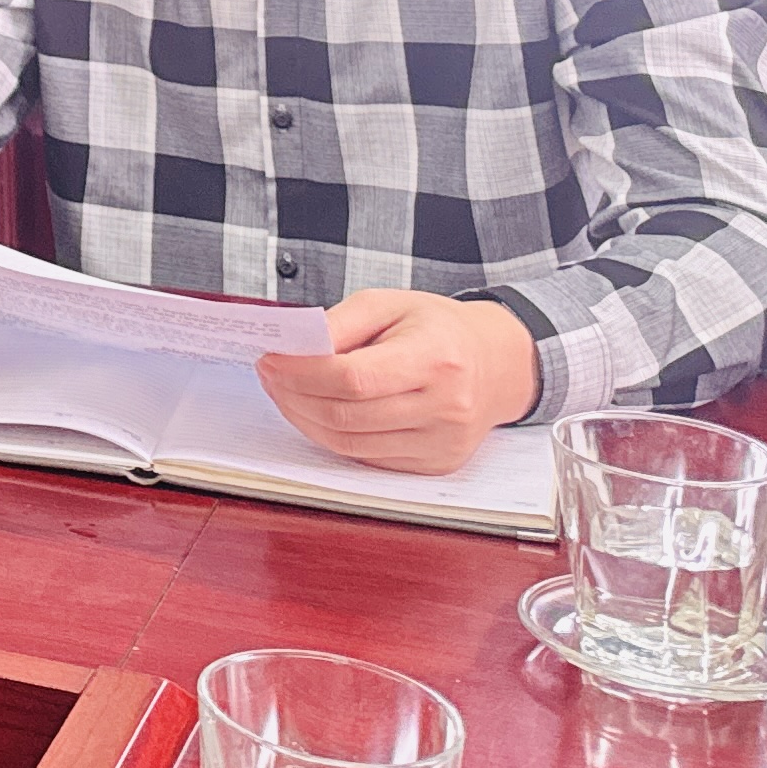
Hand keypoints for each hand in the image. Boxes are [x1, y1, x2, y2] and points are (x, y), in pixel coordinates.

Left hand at [256, 290, 539, 474]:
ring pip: (350, 444)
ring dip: (304, 420)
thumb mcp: (388, 303)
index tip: (269, 360)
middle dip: (293, 396)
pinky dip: (332, 437)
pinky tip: (317, 412)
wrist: (498, 364)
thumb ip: (339, 322)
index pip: (353, 378)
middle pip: (346, 416)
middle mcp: (445, 407)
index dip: (301, 373)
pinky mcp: (436, 464)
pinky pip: (367, 458)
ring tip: (284, 392)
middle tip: (269, 375)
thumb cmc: (438, 328)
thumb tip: (294, 348)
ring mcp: (442, 443)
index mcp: (435, 358)